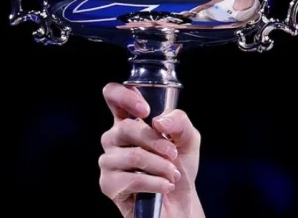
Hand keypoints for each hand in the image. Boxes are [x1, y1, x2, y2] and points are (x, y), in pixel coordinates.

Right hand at [98, 83, 202, 217]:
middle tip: (173, 154)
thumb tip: (159, 122)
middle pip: (125, 128)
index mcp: (130, 121)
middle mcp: (114, 139)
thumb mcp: (188, 139)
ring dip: (161, 166)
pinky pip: (132, 179)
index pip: (112, 95)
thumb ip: (179, 122)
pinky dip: (156, 183)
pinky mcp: (108, 185)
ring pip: (133, 156)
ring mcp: (108, 162)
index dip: (124, 96)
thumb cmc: (179, 167)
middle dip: (157, 142)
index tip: (146, 111)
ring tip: (172, 174)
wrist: (180, 202)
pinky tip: (165, 186)